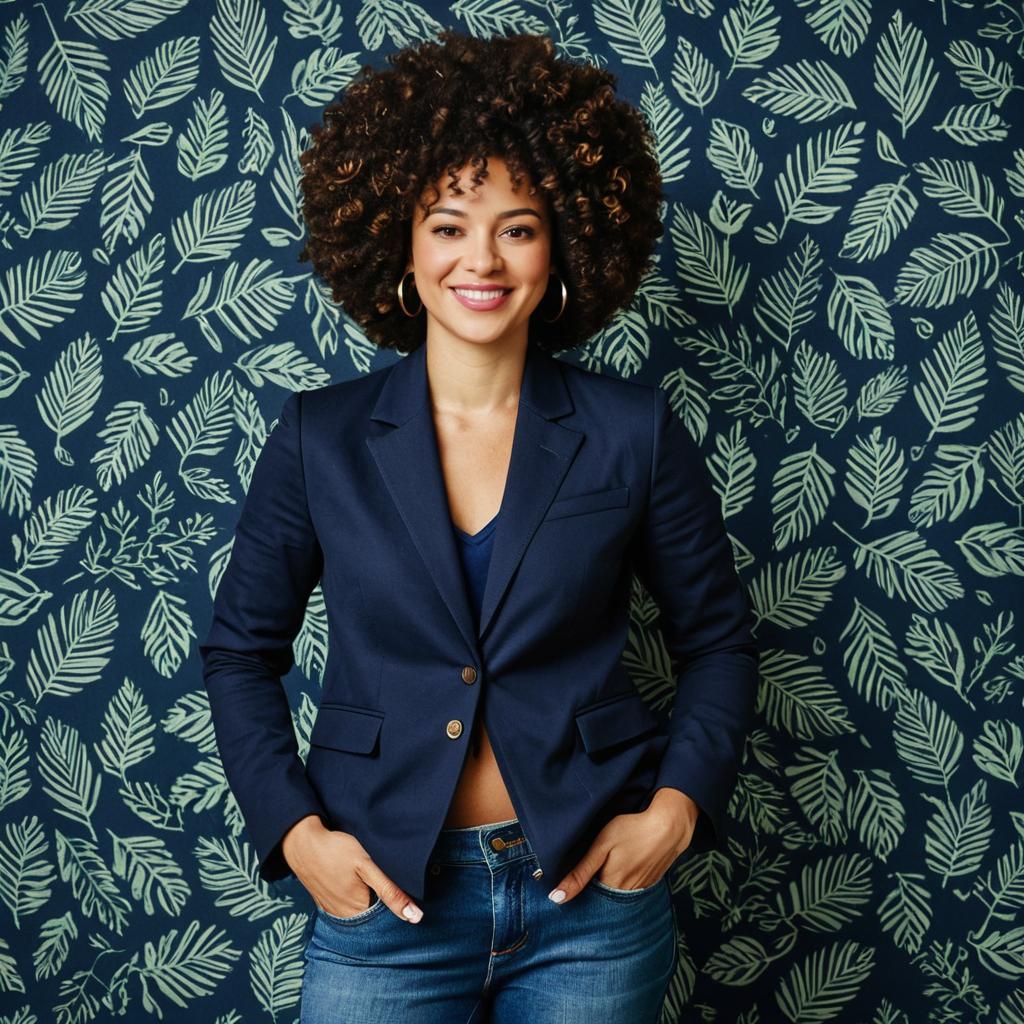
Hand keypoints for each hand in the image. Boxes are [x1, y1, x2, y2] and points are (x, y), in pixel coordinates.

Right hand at [282, 815, 423, 922]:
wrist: (301, 842)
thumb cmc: (335, 850)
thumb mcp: (367, 866)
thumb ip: (390, 891)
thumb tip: (415, 917)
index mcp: (359, 912)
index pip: (389, 918)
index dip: (399, 903)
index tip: (403, 888)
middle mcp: (345, 917)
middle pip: (375, 915)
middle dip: (384, 902)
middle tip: (383, 876)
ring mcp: (333, 910)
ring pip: (361, 910)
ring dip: (369, 898)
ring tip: (369, 878)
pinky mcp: (326, 901)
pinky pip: (347, 905)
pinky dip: (355, 896)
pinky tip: (356, 881)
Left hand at [546, 789, 699, 905]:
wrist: (669, 826)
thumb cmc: (632, 830)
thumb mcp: (601, 846)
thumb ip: (580, 873)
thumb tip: (556, 898)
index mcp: (610, 887)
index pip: (587, 900)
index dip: (577, 893)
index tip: (568, 886)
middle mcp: (626, 894)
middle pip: (603, 900)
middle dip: (592, 893)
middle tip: (585, 875)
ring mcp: (641, 889)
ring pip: (617, 895)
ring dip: (608, 888)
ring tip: (604, 869)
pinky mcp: (651, 882)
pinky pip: (632, 889)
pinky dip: (623, 883)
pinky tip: (623, 868)